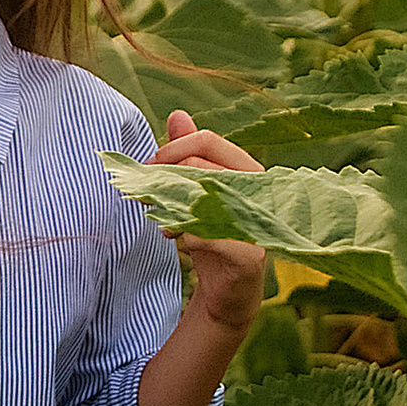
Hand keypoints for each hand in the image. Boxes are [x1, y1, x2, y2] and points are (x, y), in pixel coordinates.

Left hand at [155, 109, 268, 336]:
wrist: (228, 291)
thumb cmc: (213, 236)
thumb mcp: (197, 192)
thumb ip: (189, 155)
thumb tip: (177, 114)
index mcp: (247, 170)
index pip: (207, 139)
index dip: (172, 148)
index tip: (149, 165)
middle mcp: (258, 190)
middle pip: (198, 166)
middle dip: (164, 180)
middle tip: (148, 197)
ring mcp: (256, 222)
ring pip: (199, 197)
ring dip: (171, 209)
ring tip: (165, 223)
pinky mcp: (248, 254)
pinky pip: (204, 234)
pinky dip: (184, 235)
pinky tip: (178, 240)